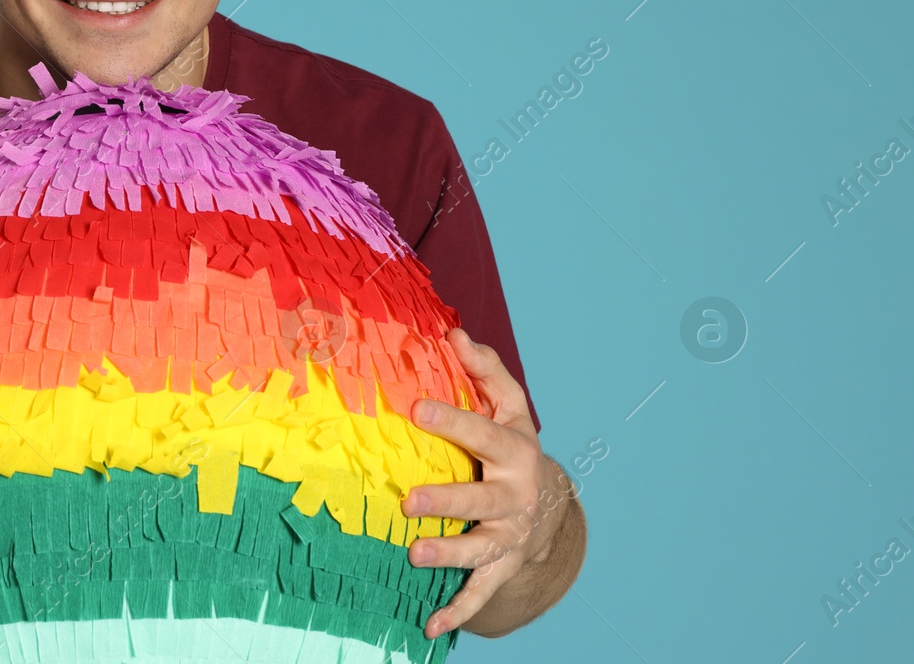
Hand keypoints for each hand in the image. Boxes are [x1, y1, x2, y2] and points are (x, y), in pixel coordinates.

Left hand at [401, 328, 570, 638]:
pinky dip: (458, 610)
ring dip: (448, 554)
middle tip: (409, 502)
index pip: (481, 433)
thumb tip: (454, 333)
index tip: (415, 408)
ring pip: (479, 548)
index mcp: (513, 451)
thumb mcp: (508, 406)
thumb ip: (484, 369)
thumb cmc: (512, 445)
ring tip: (414, 556)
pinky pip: (481, 592)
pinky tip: (431, 627)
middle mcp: (515, 497)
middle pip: (480, 500)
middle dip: (447, 502)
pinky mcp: (502, 566)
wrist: (551, 504)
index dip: (451, 420)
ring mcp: (509, 535)